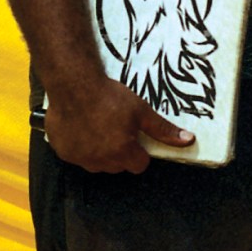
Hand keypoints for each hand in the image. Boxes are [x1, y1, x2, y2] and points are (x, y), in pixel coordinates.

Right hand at [43, 74, 193, 172]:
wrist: (73, 84)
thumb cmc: (108, 96)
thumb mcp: (141, 111)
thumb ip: (163, 130)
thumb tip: (187, 140)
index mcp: (122, 152)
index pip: (139, 165)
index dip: (139, 152)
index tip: (134, 137)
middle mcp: (101, 161)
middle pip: (118, 166)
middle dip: (120, 152)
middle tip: (116, 129)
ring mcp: (80, 158)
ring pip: (97, 164)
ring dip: (100, 153)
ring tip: (98, 128)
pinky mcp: (63, 152)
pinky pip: (78, 157)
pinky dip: (81, 148)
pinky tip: (82, 129)